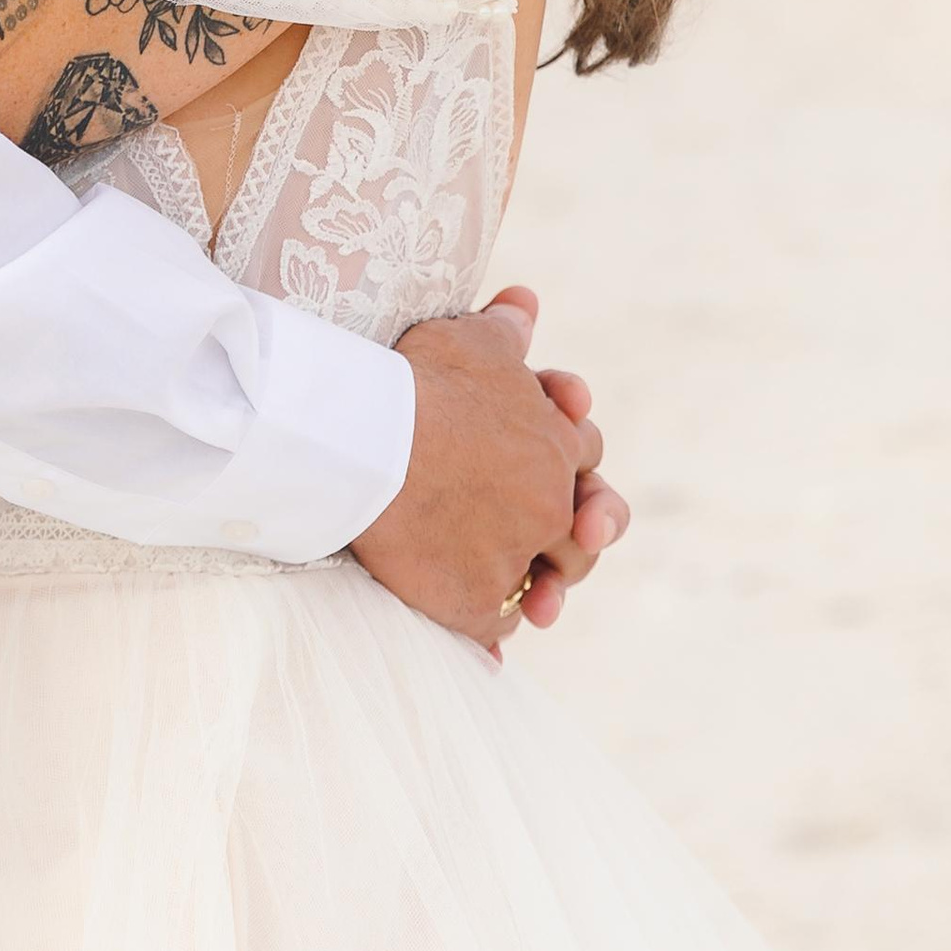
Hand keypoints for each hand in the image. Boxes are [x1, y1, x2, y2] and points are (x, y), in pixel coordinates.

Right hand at [350, 288, 628, 649]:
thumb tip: (525, 302)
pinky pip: (496, 630)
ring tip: (539, 605)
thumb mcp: (469, 342)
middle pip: (586, 531)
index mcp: (556, 445)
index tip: (553, 456)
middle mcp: (548, 506)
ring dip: (546, 593)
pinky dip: (493, 637)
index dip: (572, 462)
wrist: (364, 440)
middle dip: (582, 536)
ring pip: (550, 585)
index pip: (584, 455)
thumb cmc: (417, 381)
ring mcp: (513, 558)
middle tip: (576, 542)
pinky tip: (488, 648)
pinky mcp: (474, 604)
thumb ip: (505, 331)